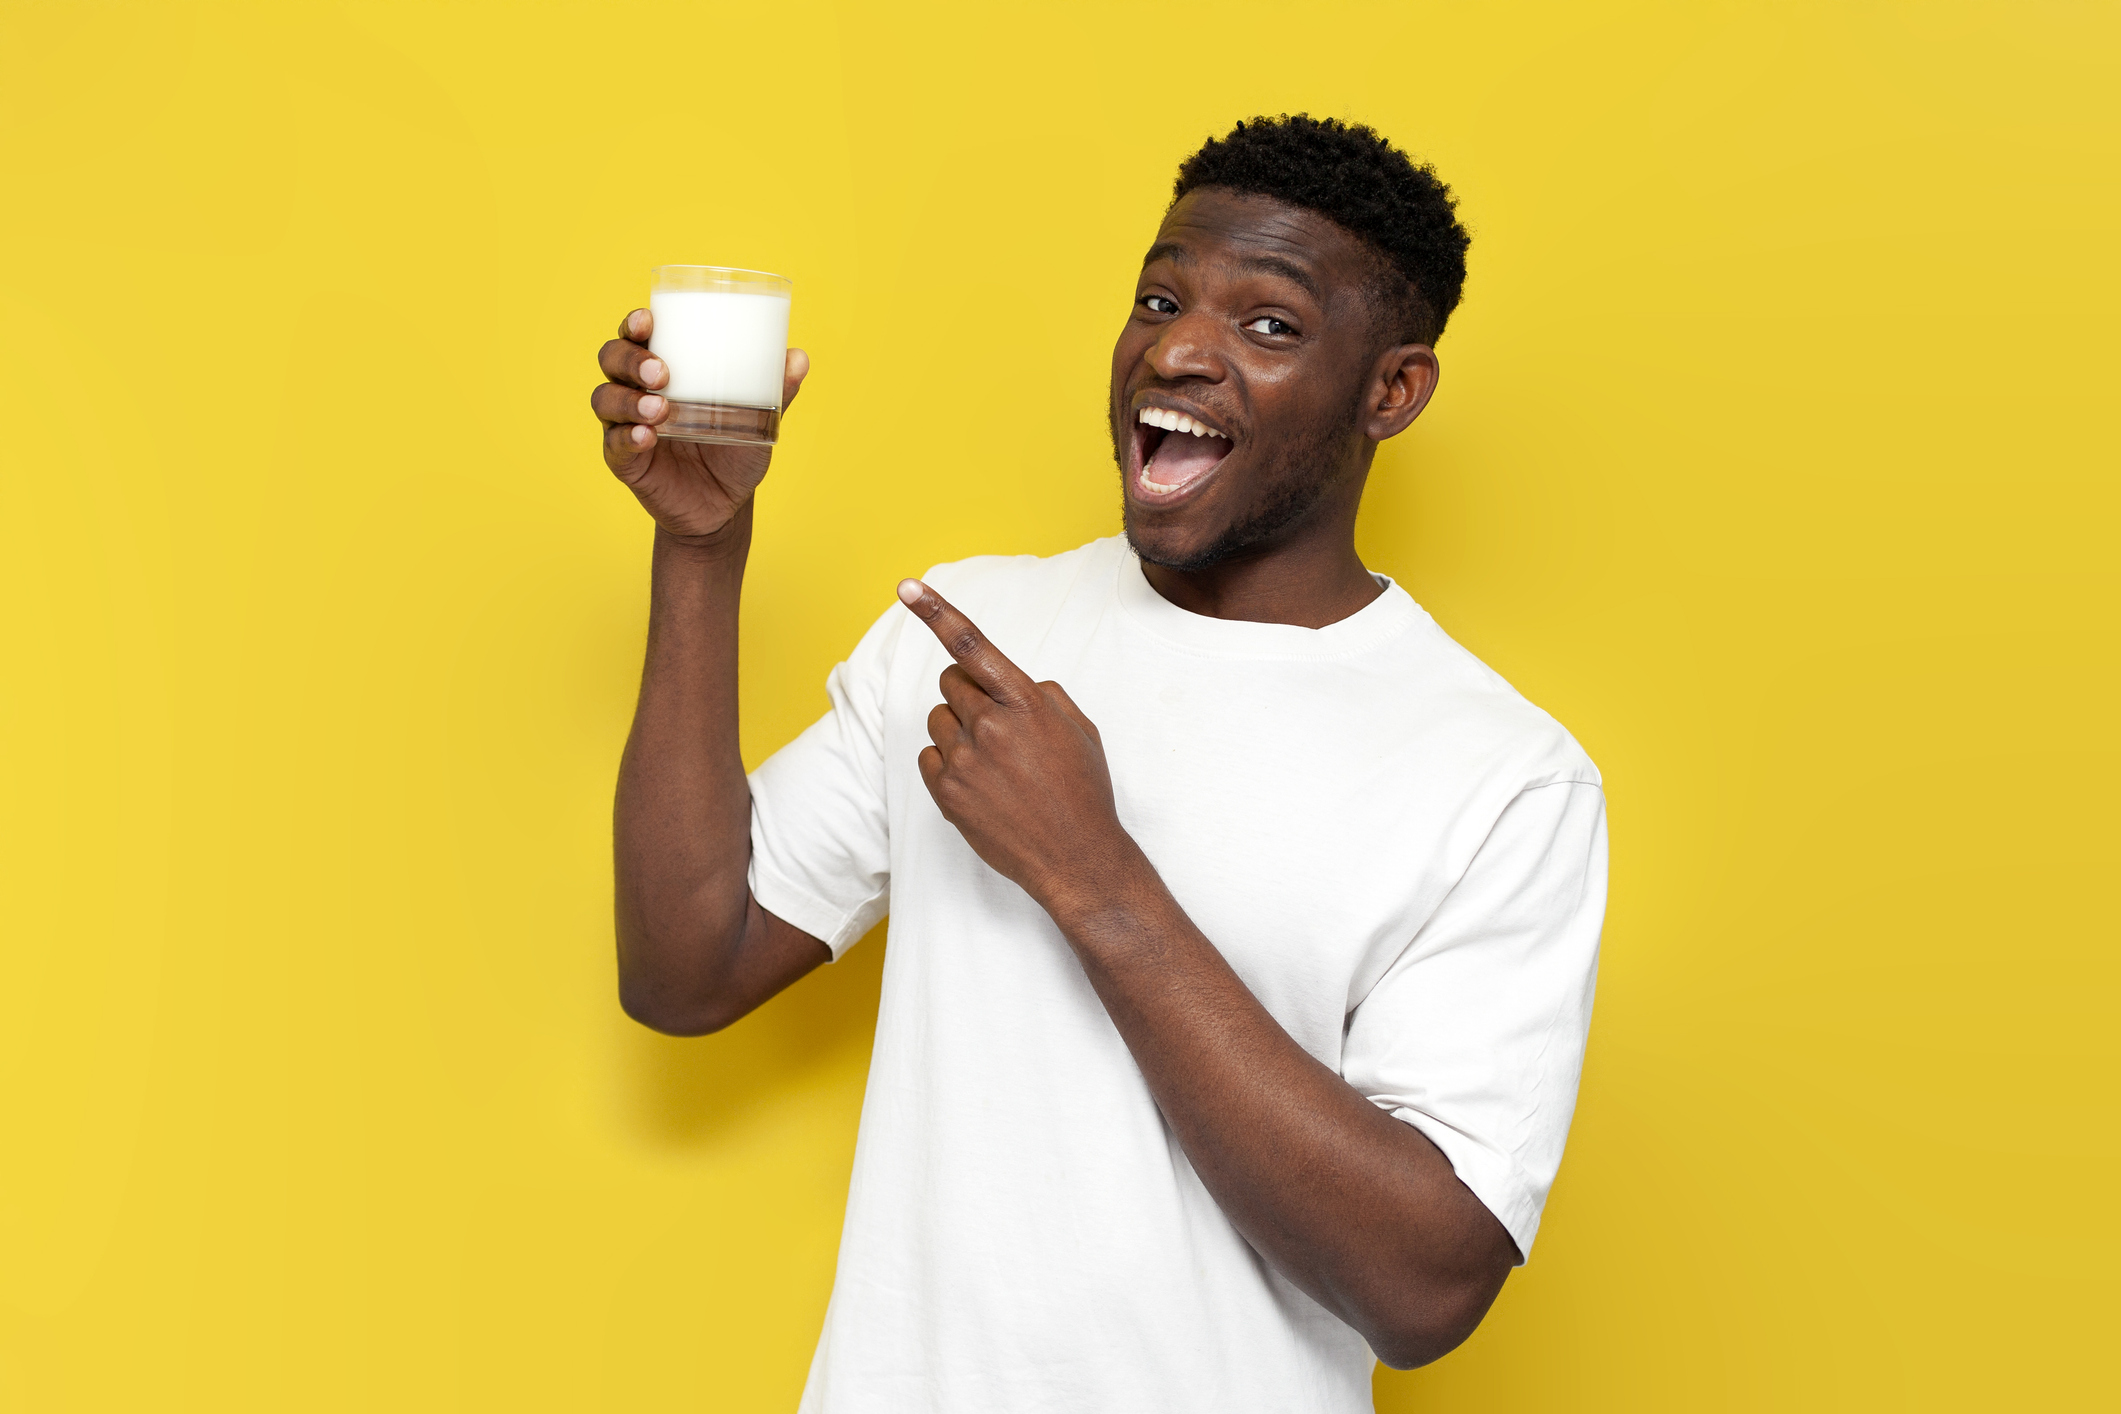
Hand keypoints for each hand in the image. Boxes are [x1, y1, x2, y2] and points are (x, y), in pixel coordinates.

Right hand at [592, 309, 809, 547]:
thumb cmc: (735, 449)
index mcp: (662, 368)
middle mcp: (635, 391)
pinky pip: (614, 445)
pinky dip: (628, 438)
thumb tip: (799, 358)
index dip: (635, 322)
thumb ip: (776, 391)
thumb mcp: (759, 420)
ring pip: (605, 399)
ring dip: (628, 400)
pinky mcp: (623, 461)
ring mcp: (624, 425)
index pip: (636, 335)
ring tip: (659, 409)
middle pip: (612, 359)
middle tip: (662, 372)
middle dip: (631, 359)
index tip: (649, 319)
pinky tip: (646, 437)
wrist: (726, 504)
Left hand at [901, 579, 1136, 912]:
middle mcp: (990, 726)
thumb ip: (1041, 694)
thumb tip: (1009, 683)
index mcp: (1025, 703)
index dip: (935, 611)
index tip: (906, 586)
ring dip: (958, 731)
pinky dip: (947, 763)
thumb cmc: (1082, 792)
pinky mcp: (946, 792)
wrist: (1076, 858)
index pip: (971, 645)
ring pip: (938, 720)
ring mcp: (964, 761)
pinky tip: (980, 784)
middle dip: (967, 693)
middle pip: (950, 683)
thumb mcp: (1078, 729)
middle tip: (994, 723)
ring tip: (994, 763)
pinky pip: (929, 757)